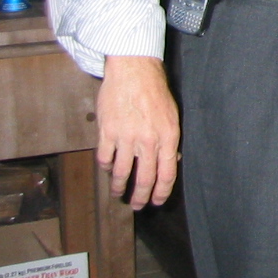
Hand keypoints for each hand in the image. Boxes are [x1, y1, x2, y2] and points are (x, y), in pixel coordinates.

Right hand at [96, 56, 181, 208]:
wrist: (134, 71)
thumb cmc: (155, 92)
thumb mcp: (172, 115)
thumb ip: (171, 140)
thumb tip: (173, 160)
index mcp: (168, 136)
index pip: (167, 173)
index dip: (161, 192)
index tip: (157, 202)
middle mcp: (148, 140)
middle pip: (144, 179)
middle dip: (140, 197)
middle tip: (137, 206)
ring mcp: (126, 137)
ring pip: (121, 173)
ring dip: (119, 187)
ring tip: (118, 193)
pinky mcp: (107, 132)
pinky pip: (104, 159)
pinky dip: (106, 168)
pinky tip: (108, 169)